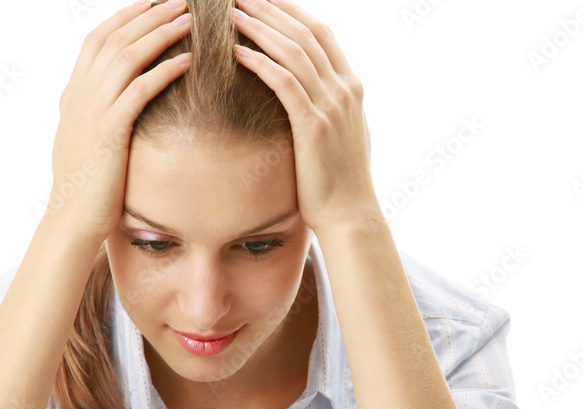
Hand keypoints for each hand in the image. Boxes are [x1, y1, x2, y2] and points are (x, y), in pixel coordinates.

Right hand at [46, 0, 193, 240]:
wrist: (71, 221)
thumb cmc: (88, 190)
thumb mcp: (89, 144)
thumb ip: (99, 118)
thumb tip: (118, 109)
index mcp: (74, 94)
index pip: (98, 39)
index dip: (127, 17)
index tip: (154, 2)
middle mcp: (79, 95)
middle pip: (114, 38)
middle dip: (149, 14)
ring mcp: (91, 111)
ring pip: (126, 56)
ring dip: (160, 33)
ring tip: (190, 17)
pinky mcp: (108, 131)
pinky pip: (138, 91)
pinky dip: (164, 71)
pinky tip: (189, 60)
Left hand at [231, 0, 383, 234]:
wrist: (350, 214)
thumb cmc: (339, 180)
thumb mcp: (342, 134)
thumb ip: (330, 107)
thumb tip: (312, 93)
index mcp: (351, 87)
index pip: (321, 33)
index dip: (291, 11)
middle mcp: (345, 90)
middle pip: (305, 33)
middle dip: (270, 9)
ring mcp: (332, 106)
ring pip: (293, 51)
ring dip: (260, 28)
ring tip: (231, 13)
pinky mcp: (313, 126)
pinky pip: (284, 83)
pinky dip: (260, 63)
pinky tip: (236, 52)